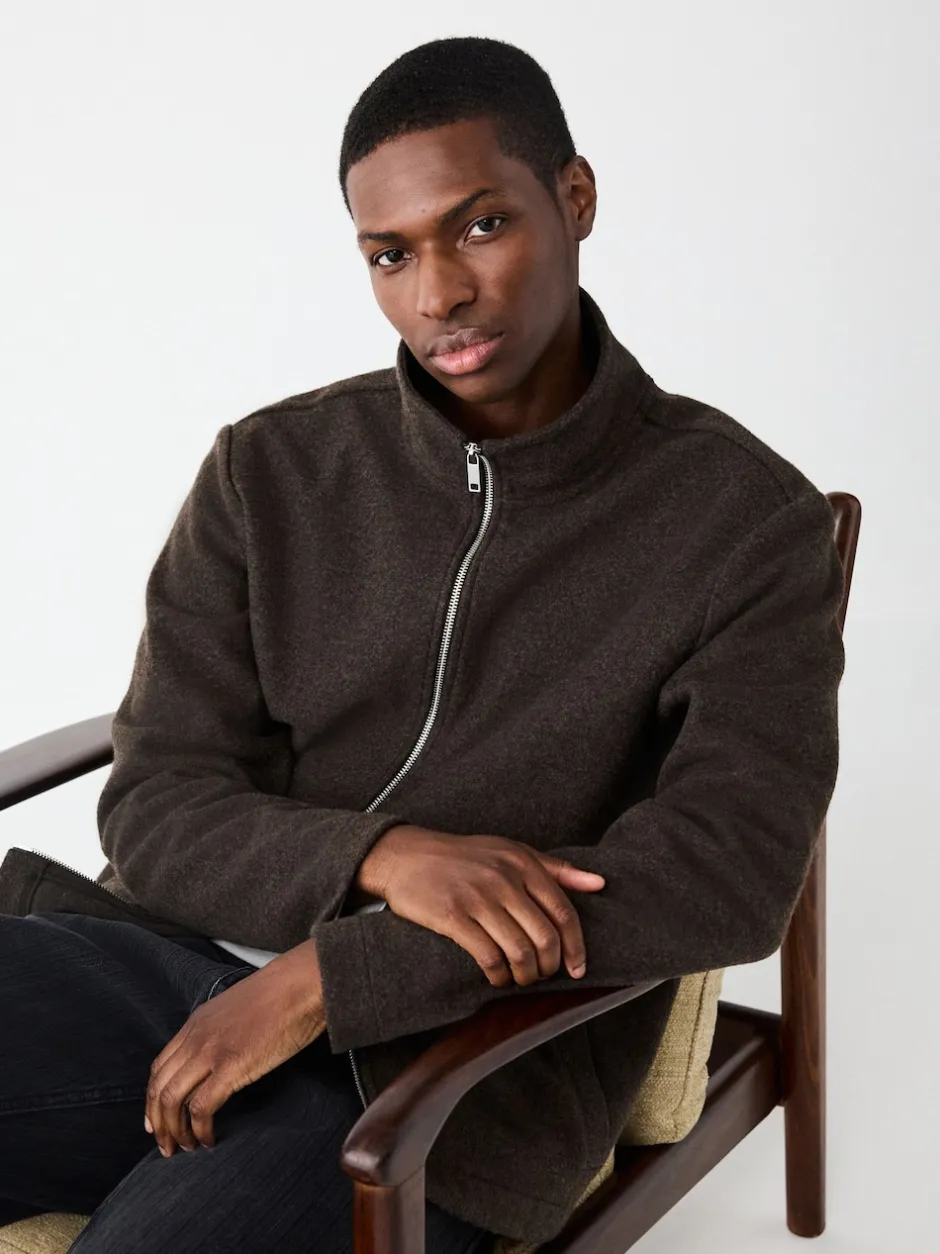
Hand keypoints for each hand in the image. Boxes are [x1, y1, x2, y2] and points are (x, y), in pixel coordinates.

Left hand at [144, 938, 326, 1157]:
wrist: (301, 983)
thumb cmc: (281, 994)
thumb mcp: (237, 1009)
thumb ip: (221, 1031)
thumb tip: (222, 1057)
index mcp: (197, 1023)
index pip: (159, 1067)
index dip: (153, 1099)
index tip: (156, 1121)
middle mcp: (196, 1037)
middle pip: (159, 1087)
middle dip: (158, 1122)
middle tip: (166, 1145)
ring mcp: (211, 1051)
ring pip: (172, 1099)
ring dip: (175, 1130)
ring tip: (186, 1148)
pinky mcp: (231, 1066)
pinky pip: (201, 1107)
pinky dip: (200, 1129)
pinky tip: (209, 1139)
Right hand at [362, 826, 604, 987]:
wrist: (405, 855)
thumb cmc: (463, 856)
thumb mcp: (511, 851)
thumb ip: (556, 869)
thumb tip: (600, 884)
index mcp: (522, 862)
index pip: (563, 912)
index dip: (576, 947)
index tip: (577, 969)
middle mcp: (504, 878)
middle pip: (545, 937)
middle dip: (549, 967)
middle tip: (543, 976)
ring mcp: (478, 897)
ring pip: (519, 951)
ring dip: (525, 975)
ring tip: (520, 978)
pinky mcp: (453, 916)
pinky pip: (488, 956)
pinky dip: (498, 976)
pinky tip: (496, 978)